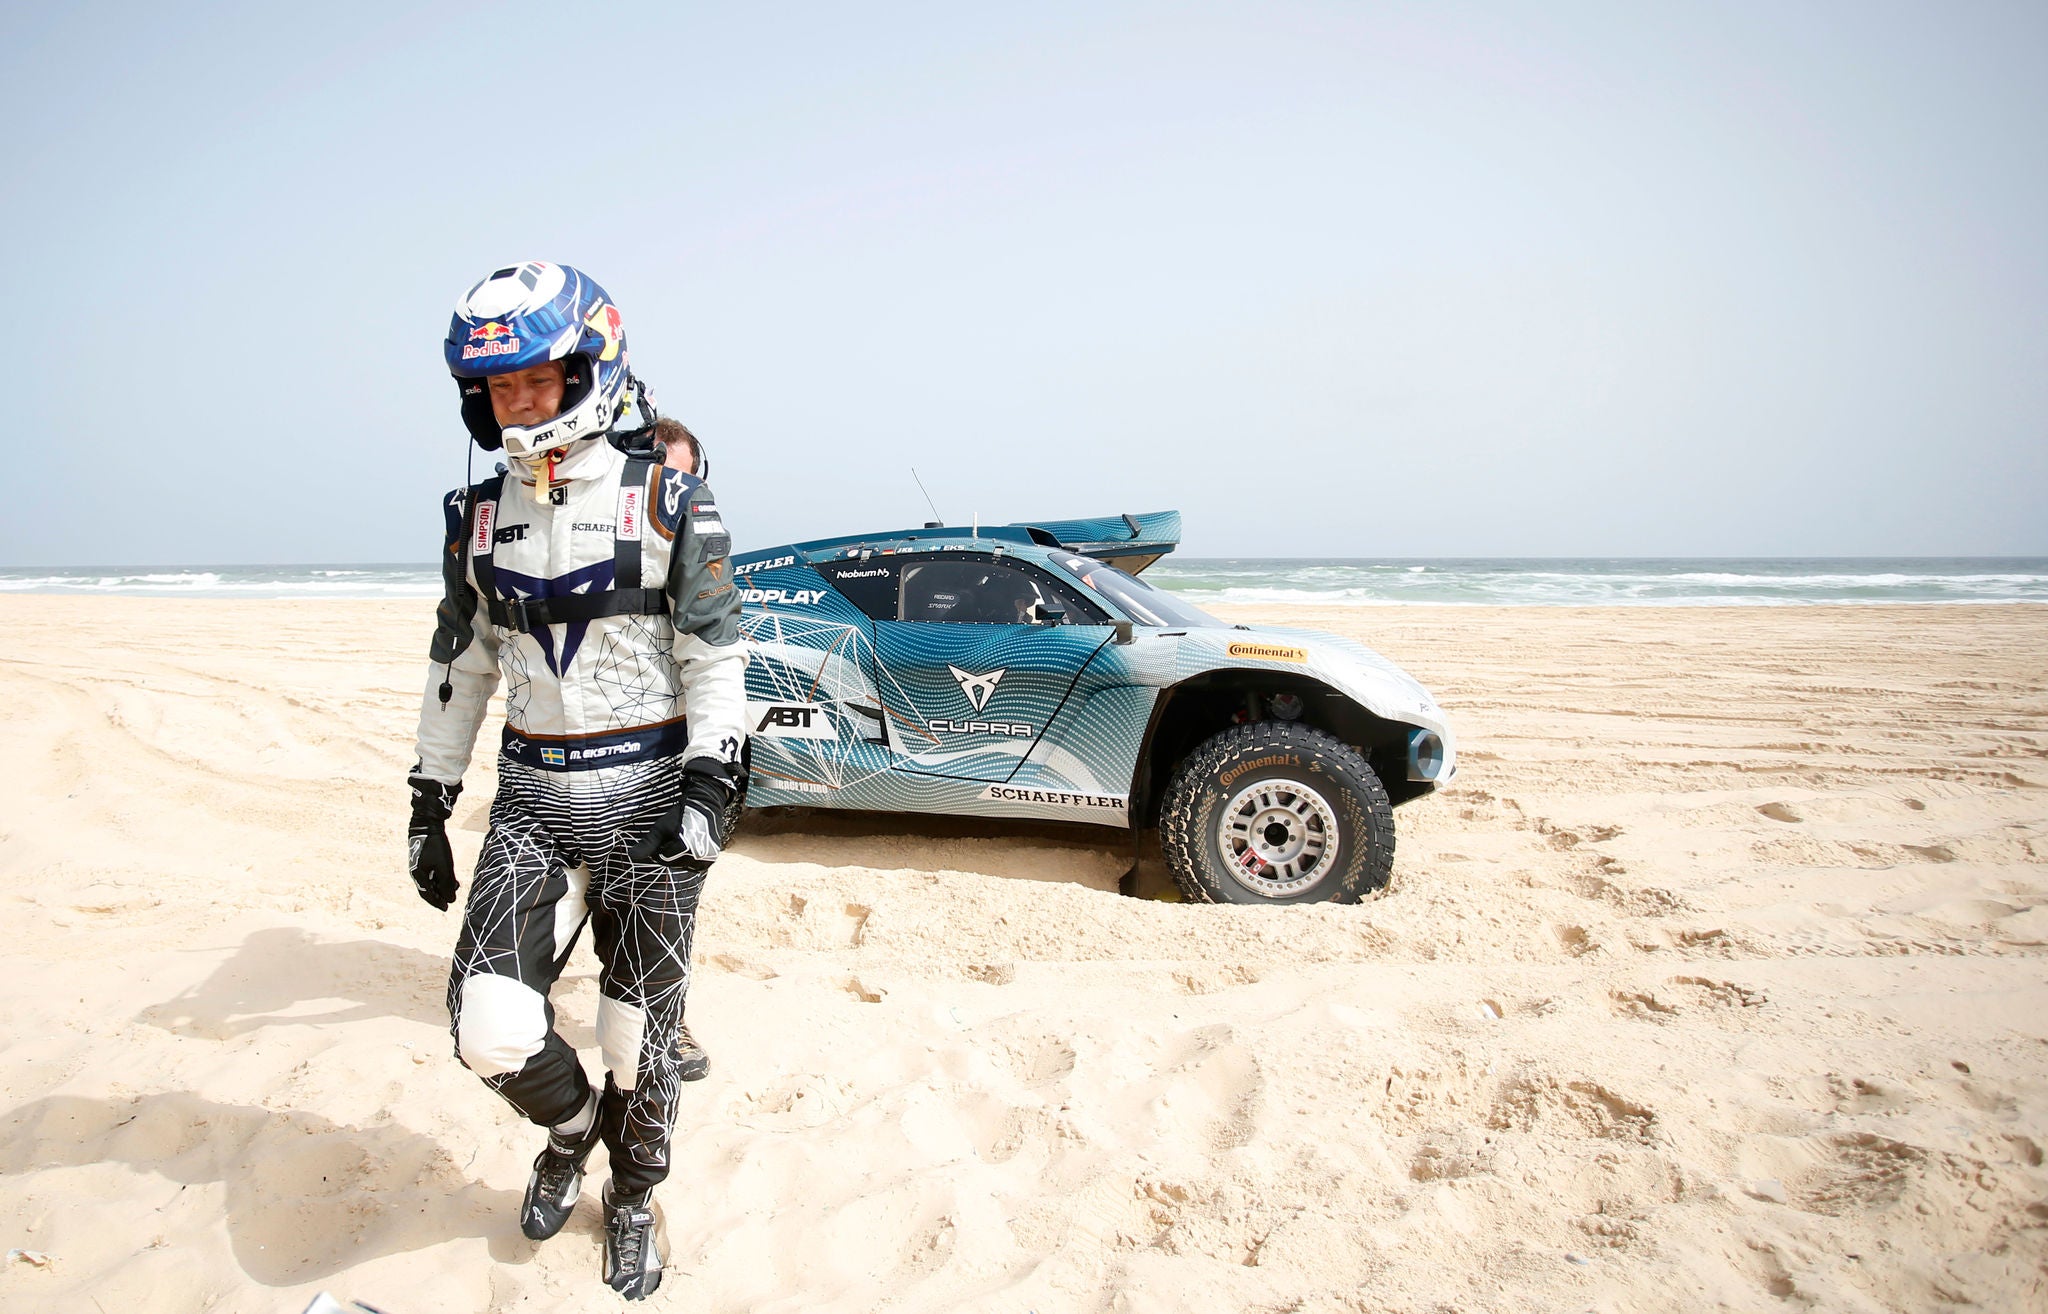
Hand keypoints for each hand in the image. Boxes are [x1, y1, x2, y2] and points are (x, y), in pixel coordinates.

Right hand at [407, 775, 461, 909]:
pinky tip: (449, 875)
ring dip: (442, 885)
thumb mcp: (445, 867)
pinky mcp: (422, 857)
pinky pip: (430, 872)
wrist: (427, 824)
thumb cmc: (435, 846)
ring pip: (430, 880)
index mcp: (418, 876)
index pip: (427, 895)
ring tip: (455, 886)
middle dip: (440, 895)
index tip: (446, 908)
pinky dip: (439, 876)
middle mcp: (416, 872)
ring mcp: (418, 864)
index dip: (437, 903)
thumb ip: (447, 884)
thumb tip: (450, 900)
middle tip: (451, 899)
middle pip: (428, 889)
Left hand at [631, 760, 734, 867]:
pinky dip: (690, 858)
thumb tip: (631, 856)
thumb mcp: (660, 828)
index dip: (659, 847)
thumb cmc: (679, 814)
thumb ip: (647, 844)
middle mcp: (698, 856)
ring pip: (683, 865)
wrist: (704, 805)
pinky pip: (694, 865)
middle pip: (672, 863)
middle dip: (669, 852)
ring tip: (683, 838)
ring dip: (680, 855)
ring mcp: (706, 859)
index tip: (665, 834)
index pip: (661, 858)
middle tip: (675, 835)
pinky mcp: (711, 859)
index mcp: (684, 848)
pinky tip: (691, 845)